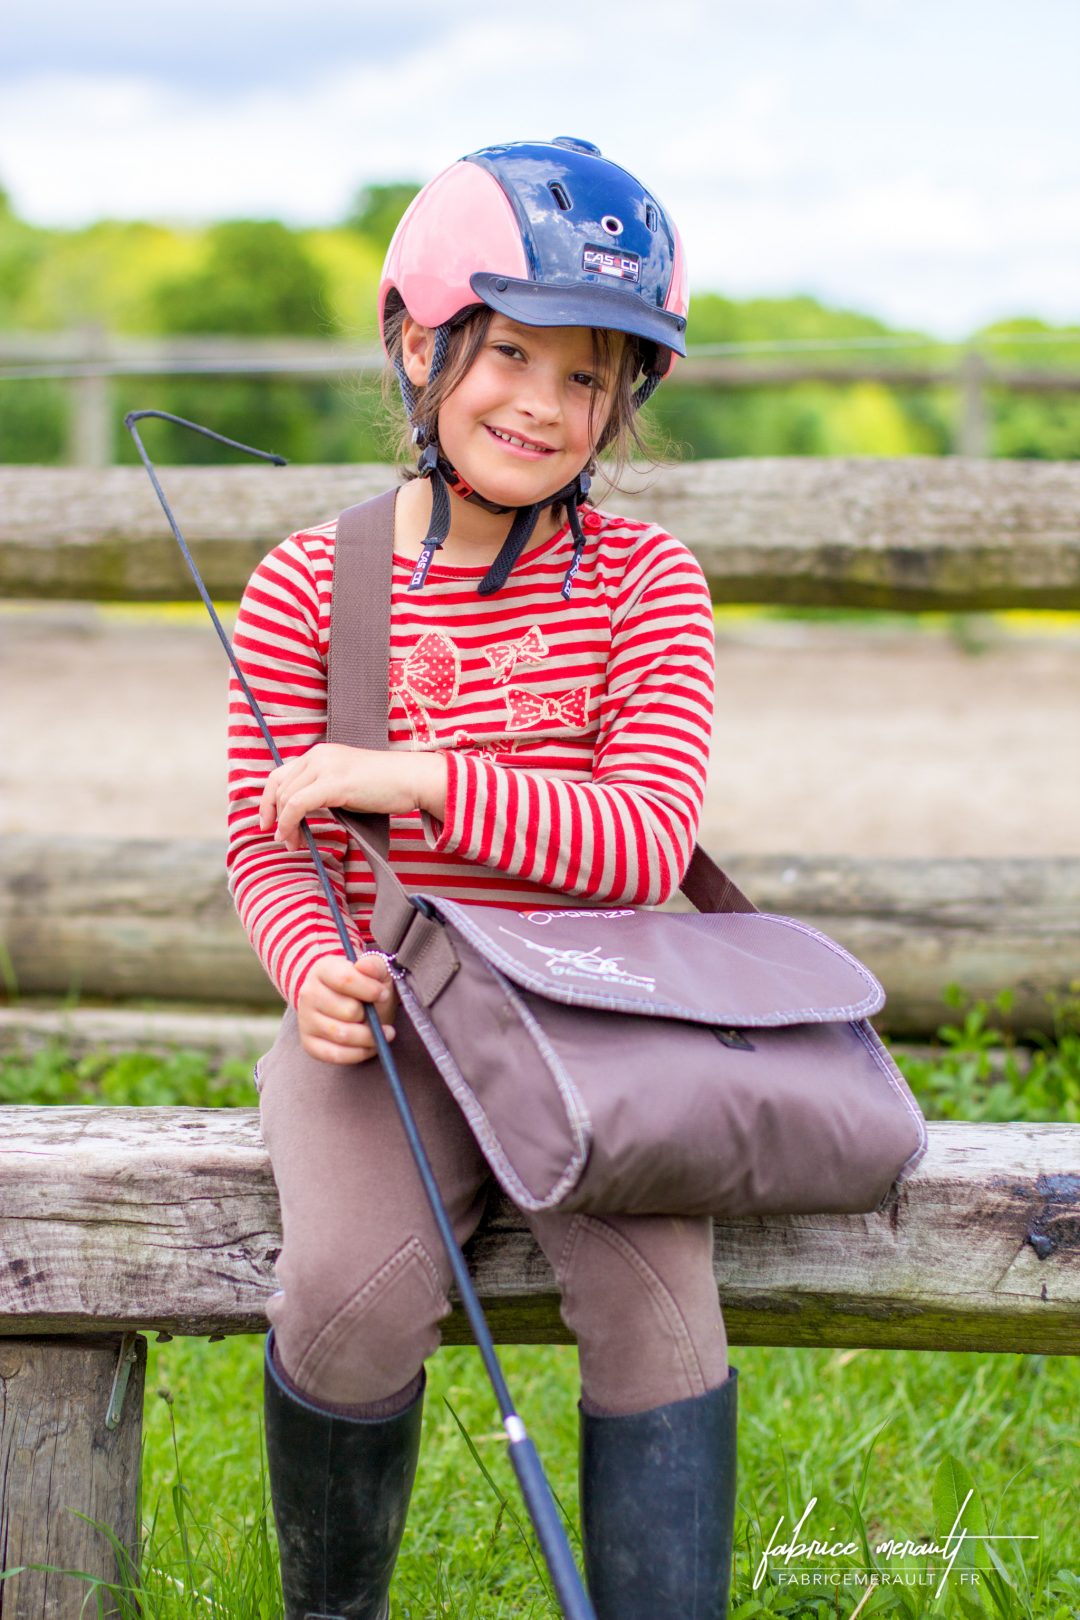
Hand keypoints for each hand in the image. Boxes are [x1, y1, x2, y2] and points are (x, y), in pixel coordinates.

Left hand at [259, 744, 434, 850]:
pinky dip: (290, 823)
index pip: (279, 775)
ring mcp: (325, 767)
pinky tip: (294, 837)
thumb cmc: (384, 785)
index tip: (269, 823)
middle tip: (284, 840)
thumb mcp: (345, 782)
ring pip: (286, 797)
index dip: (268, 801)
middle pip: (279, 787)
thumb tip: (300, 812)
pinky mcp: (334, 783)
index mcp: (319, 753)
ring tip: (292, 843)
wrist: (411, 778)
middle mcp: (318, 755)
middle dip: (275, 817)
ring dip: (284, 825)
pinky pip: (298, 804)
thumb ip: (322, 788)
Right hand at [296, 953, 398, 1064]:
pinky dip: (358, 1053)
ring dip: (369, 1037)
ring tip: (382, 1032)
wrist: (350, 1001)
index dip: (370, 990)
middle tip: (379, 1016)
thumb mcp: (375, 970)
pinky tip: (370, 1046)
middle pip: (348, 1011)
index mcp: (322, 969)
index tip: (383, 994)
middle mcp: (309, 993)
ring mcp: (306, 1019)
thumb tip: (364, 967)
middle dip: (370, 1016)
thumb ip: (374, 965)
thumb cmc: (365, 985)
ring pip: (342, 1035)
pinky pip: (335, 1055)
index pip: (345, 979)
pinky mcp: (309, 1043)